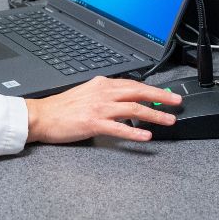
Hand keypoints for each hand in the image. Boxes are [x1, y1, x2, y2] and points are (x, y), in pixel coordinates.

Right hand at [25, 75, 181, 143]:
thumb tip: (126, 100)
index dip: (152, 89)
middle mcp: (103, 93)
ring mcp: (99, 108)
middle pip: (138, 91)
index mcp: (102, 84)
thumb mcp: (87, 92)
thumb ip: (106, 94)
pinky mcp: (93, 123)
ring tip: (169, 120)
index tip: (166, 94)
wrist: (42, 115)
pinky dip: (134, 131)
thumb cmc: (62, 107)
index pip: (133, 83)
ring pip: (133, 108)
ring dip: (154, 114)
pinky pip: (119, 127)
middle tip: (177, 102)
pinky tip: (146, 135)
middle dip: (160, 96)